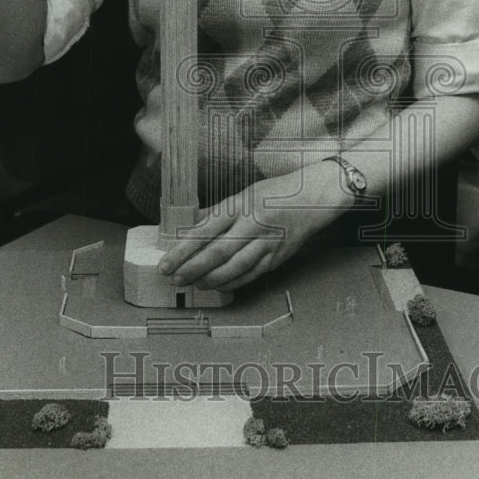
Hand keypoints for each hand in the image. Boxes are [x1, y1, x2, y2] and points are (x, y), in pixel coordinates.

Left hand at [158, 169, 344, 291]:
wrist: (313, 198)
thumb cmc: (276, 193)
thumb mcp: (243, 194)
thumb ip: (218, 212)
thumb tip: (191, 227)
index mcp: (240, 206)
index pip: (204, 231)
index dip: (182, 250)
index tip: (166, 263)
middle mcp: (252, 225)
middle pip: (217, 253)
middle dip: (192, 269)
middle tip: (174, 278)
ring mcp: (266, 244)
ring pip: (234, 269)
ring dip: (210, 279)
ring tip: (193, 284)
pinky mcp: (277, 258)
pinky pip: (250, 275)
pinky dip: (231, 283)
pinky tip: (217, 285)